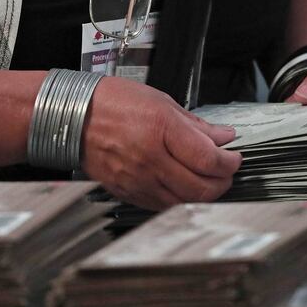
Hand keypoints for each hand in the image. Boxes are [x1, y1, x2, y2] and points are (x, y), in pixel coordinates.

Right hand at [81, 77, 242, 210]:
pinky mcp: (128, 192)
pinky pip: (162, 205)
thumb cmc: (111, 103)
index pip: (208, 159)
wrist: (72, 117)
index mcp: (160, 129)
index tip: (234, 157)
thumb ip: (195, 124)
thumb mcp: (160, 101)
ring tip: (208, 180)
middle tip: (226, 171)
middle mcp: (150, 159)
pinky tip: (183, 187)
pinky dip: (180, 199)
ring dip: (203, 194)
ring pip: (184, 201)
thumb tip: (222, 136)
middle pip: (201, 187)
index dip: (229, 162)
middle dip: (223, 181)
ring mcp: (138, 180)